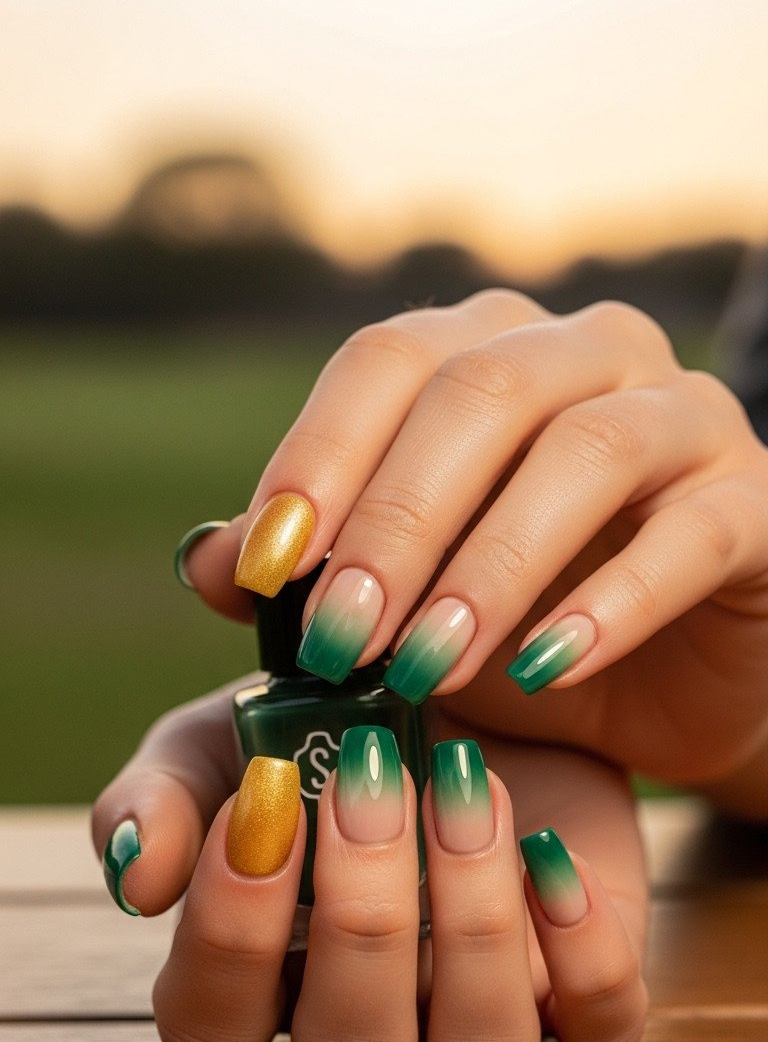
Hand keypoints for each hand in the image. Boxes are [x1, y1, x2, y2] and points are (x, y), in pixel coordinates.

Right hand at [92, 682, 647, 1041]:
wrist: (456, 683)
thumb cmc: (321, 725)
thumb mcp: (224, 737)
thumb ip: (159, 798)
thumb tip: (138, 873)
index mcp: (263, 980)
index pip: (214, 1029)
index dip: (230, 934)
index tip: (259, 799)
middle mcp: (370, 1022)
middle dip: (363, 920)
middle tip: (374, 772)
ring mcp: (481, 1017)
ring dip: (473, 925)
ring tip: (464, 785)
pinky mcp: (583, 990)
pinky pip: (597, 1027)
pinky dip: (581, 946)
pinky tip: (549, 845)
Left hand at [179, 290, 767, 790]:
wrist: (675, 690)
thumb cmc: (526, 633)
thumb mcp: (403, 608)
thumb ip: (315, 576)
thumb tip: (208, 563)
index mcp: (491, 351)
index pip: (388, 361)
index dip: (317, 457)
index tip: (262, 572)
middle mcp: (591, 355)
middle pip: (481, 393)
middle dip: (395, 520)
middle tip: (339, 635)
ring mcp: (686, 417)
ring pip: (588, 450)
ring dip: (492, 564)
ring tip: (427, 665)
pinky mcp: (758, 501)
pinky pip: (691, 533)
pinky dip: (613, 602)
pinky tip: (549, 668)